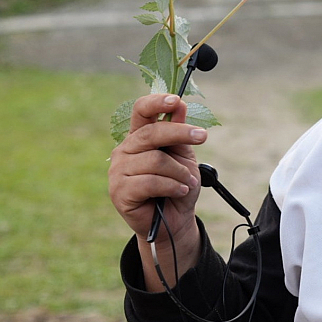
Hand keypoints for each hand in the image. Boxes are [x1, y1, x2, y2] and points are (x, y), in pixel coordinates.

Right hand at [109, 94, 207, 285]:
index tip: (175, 100)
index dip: (156, 103)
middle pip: (151, 133)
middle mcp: (125, 150)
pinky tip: (179, 191)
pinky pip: (150, 182)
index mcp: (139, 137)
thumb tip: (179, 104)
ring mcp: (119, 171)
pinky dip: (172, 186)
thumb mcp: (184, 155)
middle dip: (180, 133)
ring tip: (187, 182)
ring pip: (155, 160)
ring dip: (179, 172)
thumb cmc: (178, 186)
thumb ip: (179, 131)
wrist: (175, 221)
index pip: (141, 111)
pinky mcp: (119, 191)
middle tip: (202, 137)